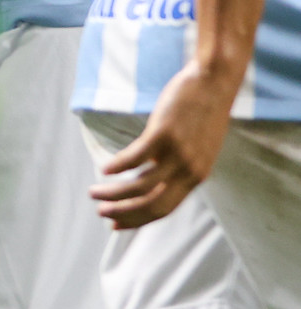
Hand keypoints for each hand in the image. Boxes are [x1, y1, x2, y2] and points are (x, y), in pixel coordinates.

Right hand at [88, 61, 239, 227]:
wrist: (214, 83)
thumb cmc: (203, 112)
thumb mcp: (197, 147)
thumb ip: (179, 164)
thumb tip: (153, 174)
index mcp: (196, 176)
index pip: (165, 209)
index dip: (138, 220)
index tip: (116, 224)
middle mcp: (189, 171)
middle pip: (153, 205)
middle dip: (124, 213)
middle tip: (102, 214)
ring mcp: (177, 153)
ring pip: (141, 185)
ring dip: (114, 194)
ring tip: (94, 192)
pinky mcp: (164, 134)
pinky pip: (136, 157)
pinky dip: (117, 166)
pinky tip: (104, 169)